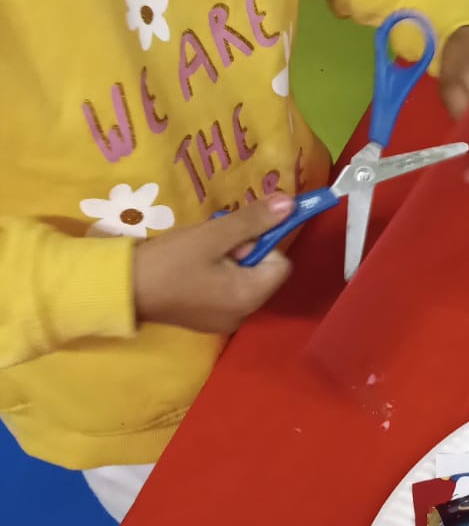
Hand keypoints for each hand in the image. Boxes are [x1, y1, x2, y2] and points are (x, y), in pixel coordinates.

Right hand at [132, 193, 295, 332]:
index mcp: (249, 298)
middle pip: (263, 272)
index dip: (262, 243)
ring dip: (227, 261)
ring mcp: (223, 321)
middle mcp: (242, 315)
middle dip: (243, 252)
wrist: (121, 289)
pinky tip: (191, 269)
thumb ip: (253, 220)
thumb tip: (290, 204)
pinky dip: (215, 275)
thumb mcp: (212, 235)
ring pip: (243, 279)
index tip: (233, 236)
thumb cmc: (168, 261)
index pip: (282, 263)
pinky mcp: (206, 320)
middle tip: (212, 245)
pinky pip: (225, 291)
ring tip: (198, 255)